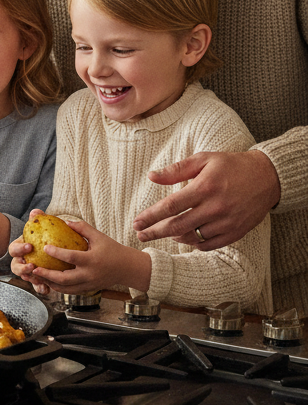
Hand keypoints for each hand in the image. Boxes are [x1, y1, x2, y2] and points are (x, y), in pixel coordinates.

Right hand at [9, 223, 48, 295]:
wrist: (48, 248)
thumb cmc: (41, 236)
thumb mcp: (39, 228)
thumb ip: (37, 220)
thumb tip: (35, 212)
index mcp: (19, 248)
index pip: (13, 249)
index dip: (19, 249)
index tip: (29, 246)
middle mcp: (20, 260)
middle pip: (14, 266)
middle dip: (21, 268)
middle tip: (31, 266)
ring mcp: (27, 271)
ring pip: (24, 278)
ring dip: (30, 279)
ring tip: (39, 280)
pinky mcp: (37, 280)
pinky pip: (36, 286)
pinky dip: (40, 288)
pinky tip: (47, 289)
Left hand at [11, 214, 151, 295]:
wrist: (127, 268)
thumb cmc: (113, 250)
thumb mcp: (99, 236)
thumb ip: (82, 228)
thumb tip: (64, 221)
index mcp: (92, 260)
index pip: (71, 257)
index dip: (57, 253)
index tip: (45, 247)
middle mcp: (89, 275)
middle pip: (65, 279)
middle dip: (47, 275)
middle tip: (34, 268)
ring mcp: (89, 284)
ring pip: (66, 289)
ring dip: (50, 284)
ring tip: (38, 276)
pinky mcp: (89, 289)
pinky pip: (71, 291)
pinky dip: (59, 288)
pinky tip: (49, 282)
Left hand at [132, 150, 278, 249]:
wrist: (268, 177)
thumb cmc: (231, 165)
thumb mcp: (204, 159)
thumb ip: (176, 170)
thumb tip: (151, 176)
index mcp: (204, 188)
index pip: (170, 206)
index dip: (150, 216)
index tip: (136, 222)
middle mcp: (215, 207)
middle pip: (177, 226)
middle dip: (155, 232)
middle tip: (140, 235)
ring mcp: (227, 222)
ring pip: (192, 237)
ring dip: (174, 237)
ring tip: (163, 233)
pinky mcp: (236, 232)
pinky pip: (210, 244)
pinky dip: (195, 244)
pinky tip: (185, 239)